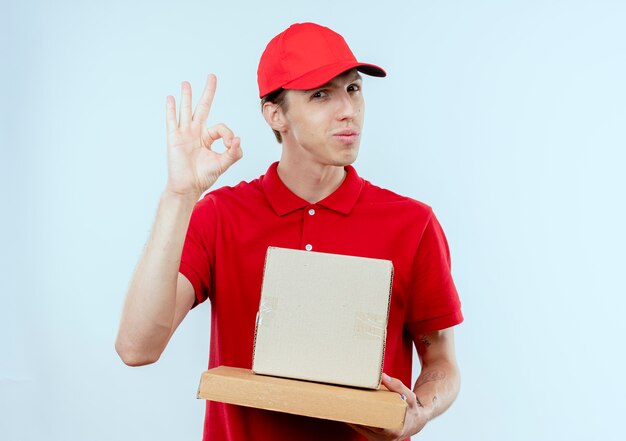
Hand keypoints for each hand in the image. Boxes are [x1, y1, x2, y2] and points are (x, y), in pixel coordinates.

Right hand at [164, 74, 242, 196]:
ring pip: (186, 111)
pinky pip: (172, 121)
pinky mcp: (174, 139)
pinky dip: (171, 110)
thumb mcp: (223, 164)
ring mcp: (184, 134)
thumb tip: (239, 139)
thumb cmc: (203, 176)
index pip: (221, 127)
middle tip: (212, 76)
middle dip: (208, 92)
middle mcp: (196, 132)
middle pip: (203, 108)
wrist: (188, 187)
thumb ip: (233, 152)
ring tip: (186, 83)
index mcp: (208, 138)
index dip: (229, 134)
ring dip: (187, 97)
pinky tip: (170, 98)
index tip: (232, 143)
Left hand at [348, 373, 429, 440]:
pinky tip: (349, 413)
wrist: (416, 422)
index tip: (350, 408)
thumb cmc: (412, 409)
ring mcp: (380, 439)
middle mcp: (386, 438)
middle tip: (342, 403)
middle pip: (364, 426)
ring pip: (362, 429)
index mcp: (394, 430)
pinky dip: (356, 422)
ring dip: (353, 419)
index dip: (360, 417)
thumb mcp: (409, 396)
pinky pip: (363, 430)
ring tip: (342, 407)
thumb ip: (397, 386)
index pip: (373, 424)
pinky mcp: (376, 438)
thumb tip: (383, 376)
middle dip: (353, 415)